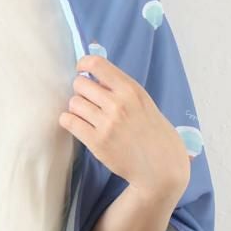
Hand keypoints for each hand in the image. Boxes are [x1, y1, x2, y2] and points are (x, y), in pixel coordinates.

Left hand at [59, 54, 190, 199]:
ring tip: (88, 116)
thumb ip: (120, 89)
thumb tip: (92, 76)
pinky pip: (68, 121)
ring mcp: (106, 123)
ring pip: (73, 103)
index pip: (96, 64)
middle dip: (81, 91)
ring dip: (77, 109)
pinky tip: (79, 125)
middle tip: (89, 101)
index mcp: (131, 90)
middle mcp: (118, 104)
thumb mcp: (143, 102)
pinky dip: (69, 121)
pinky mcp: (96, 142)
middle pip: (79, 84)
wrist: (161, 167)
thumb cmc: (153, 133)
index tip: (82, 71)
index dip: (83, 65)